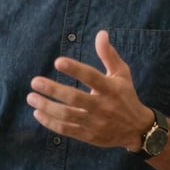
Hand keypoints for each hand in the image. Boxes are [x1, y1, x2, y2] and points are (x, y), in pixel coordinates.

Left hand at [27, 30, 151, 150]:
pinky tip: (38, 113)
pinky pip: (66, 130)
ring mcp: (95, 123)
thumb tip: (101, 33)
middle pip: (74, 98)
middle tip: (35, 82)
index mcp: (111, 89)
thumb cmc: (126, 96)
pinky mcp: (89, 136)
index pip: (91, 77)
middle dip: (53, 90)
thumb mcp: (122, 74)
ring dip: (47, 107)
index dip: (75, 69)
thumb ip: (109, 54)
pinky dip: (50, 123)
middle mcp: (103, 106)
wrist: (137, 129)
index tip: (57, 62)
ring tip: (31, 97)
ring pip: (67, 115)